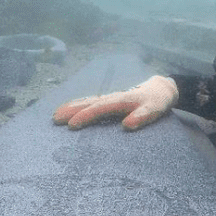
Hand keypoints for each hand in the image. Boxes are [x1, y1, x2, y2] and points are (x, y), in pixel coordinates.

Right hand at [52, 75, 177, 129]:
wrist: (161, 89)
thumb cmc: (157, 102)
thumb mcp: (154, 110)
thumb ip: (142, 117)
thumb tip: (127, 126)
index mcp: (121, 100)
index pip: (100, 108)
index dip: (85, 116)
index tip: (72, 125)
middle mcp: (112, 97)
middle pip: (88, 102)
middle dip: (71, 110)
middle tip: (55, 119)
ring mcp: (109, 98)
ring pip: (87, 100)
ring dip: (71, 106)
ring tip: (55, 114)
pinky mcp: (108, 100)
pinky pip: (90, 101)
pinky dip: (78, 104)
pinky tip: (69, 109)